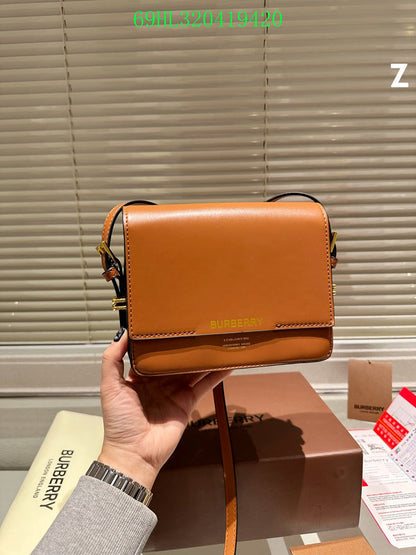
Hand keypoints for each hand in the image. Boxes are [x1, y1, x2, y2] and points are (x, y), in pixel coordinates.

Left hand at [98, 328, 231, 489]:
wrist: (134, 454)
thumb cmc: (119, 423)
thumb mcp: (110, 388)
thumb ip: (112, 360)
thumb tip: (122, 334)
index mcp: (139, 376)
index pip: (153, 353)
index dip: (162, 340)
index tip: (171, 324)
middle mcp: (158, 382)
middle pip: (175, 359)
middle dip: (186, 346)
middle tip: (198, 327)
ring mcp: (174, 392)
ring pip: (192, 369)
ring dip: (204, 357)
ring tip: (216, 340)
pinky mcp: (187, 403)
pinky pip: (203, 385)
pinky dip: (215, 375)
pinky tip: (225, 364)